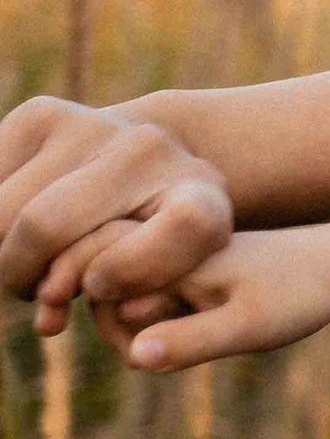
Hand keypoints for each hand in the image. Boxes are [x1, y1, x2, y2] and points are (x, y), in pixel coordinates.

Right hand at [0, 97, 234, 333]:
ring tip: (21, 263)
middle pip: (43, 225)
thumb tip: (47, 324)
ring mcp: (97, 125)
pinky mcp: (43, 114)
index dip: (126, 272)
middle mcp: (151, 152)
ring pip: (6, 207)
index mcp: (201, 200)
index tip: (98, 289)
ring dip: (2, 250)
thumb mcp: (162, 286)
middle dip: (20, 272)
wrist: (148, 171)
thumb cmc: (153, 252)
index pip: (176, 229)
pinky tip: (9, 231)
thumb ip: (118, 307)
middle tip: (28, 287)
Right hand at [115, 224, 329, 375]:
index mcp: (172, 248)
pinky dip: (146, 317)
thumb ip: (191, 340)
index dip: (96, 313)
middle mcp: (165, 243)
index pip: (93, 269)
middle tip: (139, 360)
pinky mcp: (186, 268)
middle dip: (106, 320)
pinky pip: (144, 288)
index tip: (130, 353)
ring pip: (120, 285)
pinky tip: (172, 340)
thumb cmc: (297, 295)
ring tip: (154, 355)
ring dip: (124, 322)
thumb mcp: (247, 327)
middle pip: (98, 277)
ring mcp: (174, 255)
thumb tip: (136, 356)